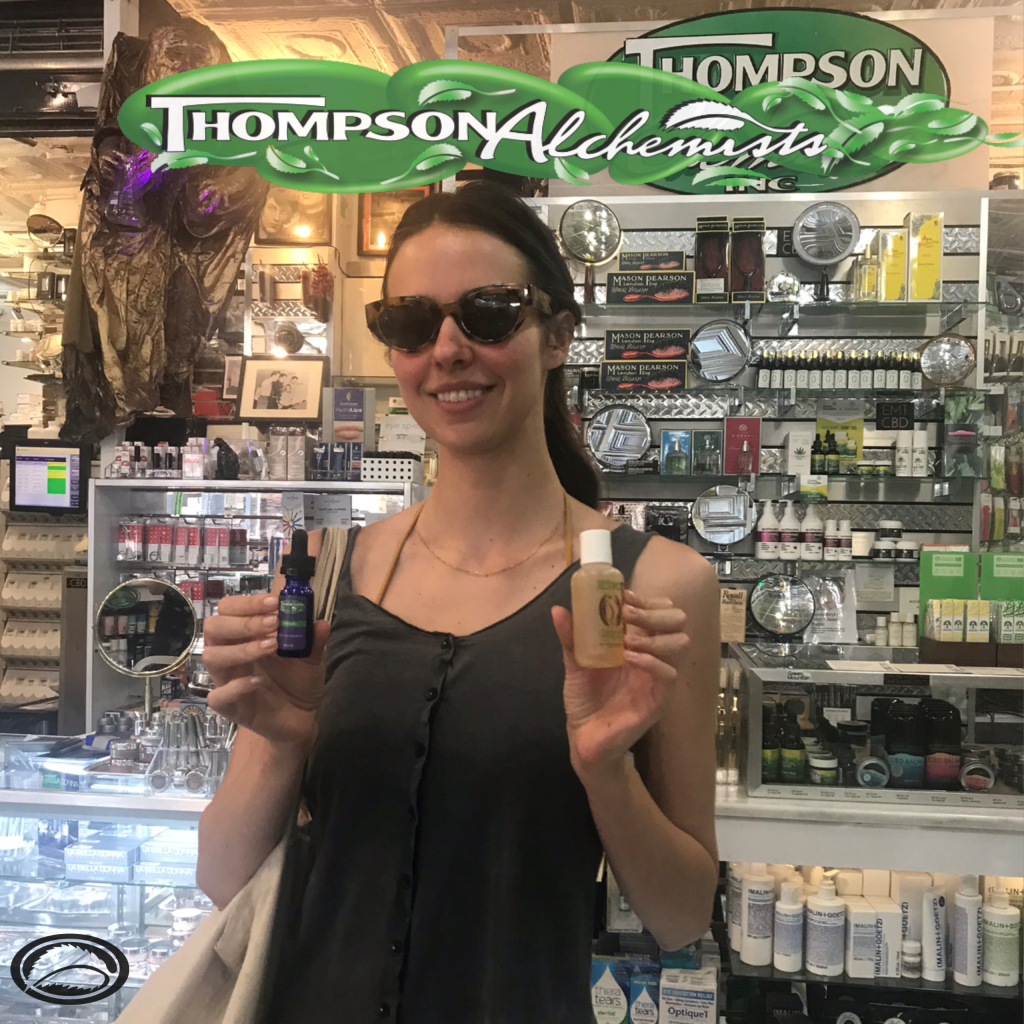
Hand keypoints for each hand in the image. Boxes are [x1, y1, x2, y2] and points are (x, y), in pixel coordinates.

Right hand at [202, 593, 328, 750]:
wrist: (300, 718)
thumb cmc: (297, 681)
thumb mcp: (310, 658)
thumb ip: (313, 641)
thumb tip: (321, 623)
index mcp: (244, 636)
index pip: (230, 610)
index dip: (248, 603)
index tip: (274, 602)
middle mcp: (230, 654)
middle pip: (214, 627)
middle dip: (243, 621)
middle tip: (273, 622)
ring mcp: (226, 680)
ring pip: (212, 657)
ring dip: (241, 648)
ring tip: (272, 646)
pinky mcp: (228, 706)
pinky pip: (218, 695)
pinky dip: (235, 686)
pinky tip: (257, 682)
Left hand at [551, 591, 688, 778]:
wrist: (584, 737)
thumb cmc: (585, 698)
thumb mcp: (575, 663)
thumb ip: (571, 637)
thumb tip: (558, 610)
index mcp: (637, 642)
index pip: (657, 610)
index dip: (646, 599)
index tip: (624, 595)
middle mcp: (652, 655)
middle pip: (676, 621)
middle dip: (654, 612)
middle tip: (627, 614)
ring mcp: (658, 677)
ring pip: (680, 643)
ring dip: (654, 636)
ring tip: (627, 640)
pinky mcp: (659, 699)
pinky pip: (669, 675)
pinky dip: (652, 662)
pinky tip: (630, 659)